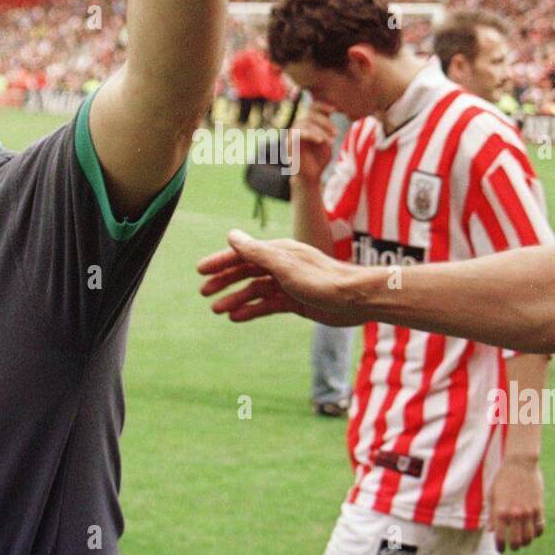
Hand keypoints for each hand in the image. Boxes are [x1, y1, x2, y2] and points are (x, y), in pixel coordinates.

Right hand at [197, 230, 367, 326]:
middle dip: (224, 281)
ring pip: (255, 290)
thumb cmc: (321, 279)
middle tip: (203, 292)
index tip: (200, 271)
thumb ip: (256, 252)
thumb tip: (231, 236)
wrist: (355, 300)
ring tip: (216, 310)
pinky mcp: (296, 302)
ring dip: (235, 299)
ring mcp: (289, 284)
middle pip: (246, 271)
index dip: (221, 261)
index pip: (242, 253)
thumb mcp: (283, 265)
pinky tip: (237, 318)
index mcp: (278, 251)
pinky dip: (252, 310)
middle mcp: (282, 265)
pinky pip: (268, 305)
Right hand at [293, 101, 338, 185]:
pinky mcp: (290, 143)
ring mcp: (292, 135)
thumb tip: (330, 111)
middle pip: (309, 114)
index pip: (310, 108)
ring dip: (321, 130)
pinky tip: (321, 140)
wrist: (311, 177)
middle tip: (337, 133)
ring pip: (305, 122)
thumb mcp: (327, 140)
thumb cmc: (319, 159)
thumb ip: (327, 127)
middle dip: (325, 122)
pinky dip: (312, 134)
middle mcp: (297, 128)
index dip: (322, 106)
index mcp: (306, 125)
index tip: (334, 110)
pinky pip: (299, 133)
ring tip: (331, 140)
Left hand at [489, 455, 544, 551]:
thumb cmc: (503, 478)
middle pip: (518, 541)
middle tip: (513, 546)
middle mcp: (515, 514)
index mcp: (501, 511)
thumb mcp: (492, 494)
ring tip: (523, 540)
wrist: (520, 464)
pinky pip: (540, 527)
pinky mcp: (539, 507)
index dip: (501, 547)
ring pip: (530, 537)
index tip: (501, 549)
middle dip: (515, 547)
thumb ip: (491, 514)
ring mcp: (528, 511)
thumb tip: (491, 531)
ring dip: (526, 542)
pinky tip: (533, 531)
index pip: (501, 537)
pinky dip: (537, 533)